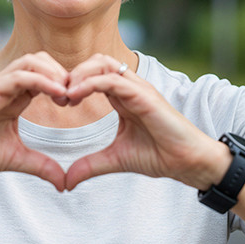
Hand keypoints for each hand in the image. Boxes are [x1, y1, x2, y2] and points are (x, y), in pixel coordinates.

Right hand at [0, 52, 70, 190]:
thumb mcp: (16, 159)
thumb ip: (41, 166)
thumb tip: (64, 184)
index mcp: (14, 98)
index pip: (44, 75)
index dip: (64, 84)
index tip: (77, 102)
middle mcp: (6, 86)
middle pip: (41, 60)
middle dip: (63, 73)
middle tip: (76, 95)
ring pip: (32, 61)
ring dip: (55, 73)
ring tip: (68, 93)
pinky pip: (19, 76)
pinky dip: (42, 80)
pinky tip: (57, 93)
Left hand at [60, 54, 230, 190]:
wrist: (188, 162)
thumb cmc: (159, 156)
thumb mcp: (115, 159)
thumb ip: (90, 166)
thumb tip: (66, 181)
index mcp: (123, 97)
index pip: (93, 74)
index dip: (72, 82)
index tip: (56, 102)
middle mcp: (130, 87)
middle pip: (96, 61)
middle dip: (72, 73)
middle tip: (57, 95)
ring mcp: (138, 88)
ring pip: (103, 63)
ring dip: (79, 74)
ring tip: (64, 95)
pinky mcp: (144, 95)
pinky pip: (113, 80)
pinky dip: (90, 84)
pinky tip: (74, 96)